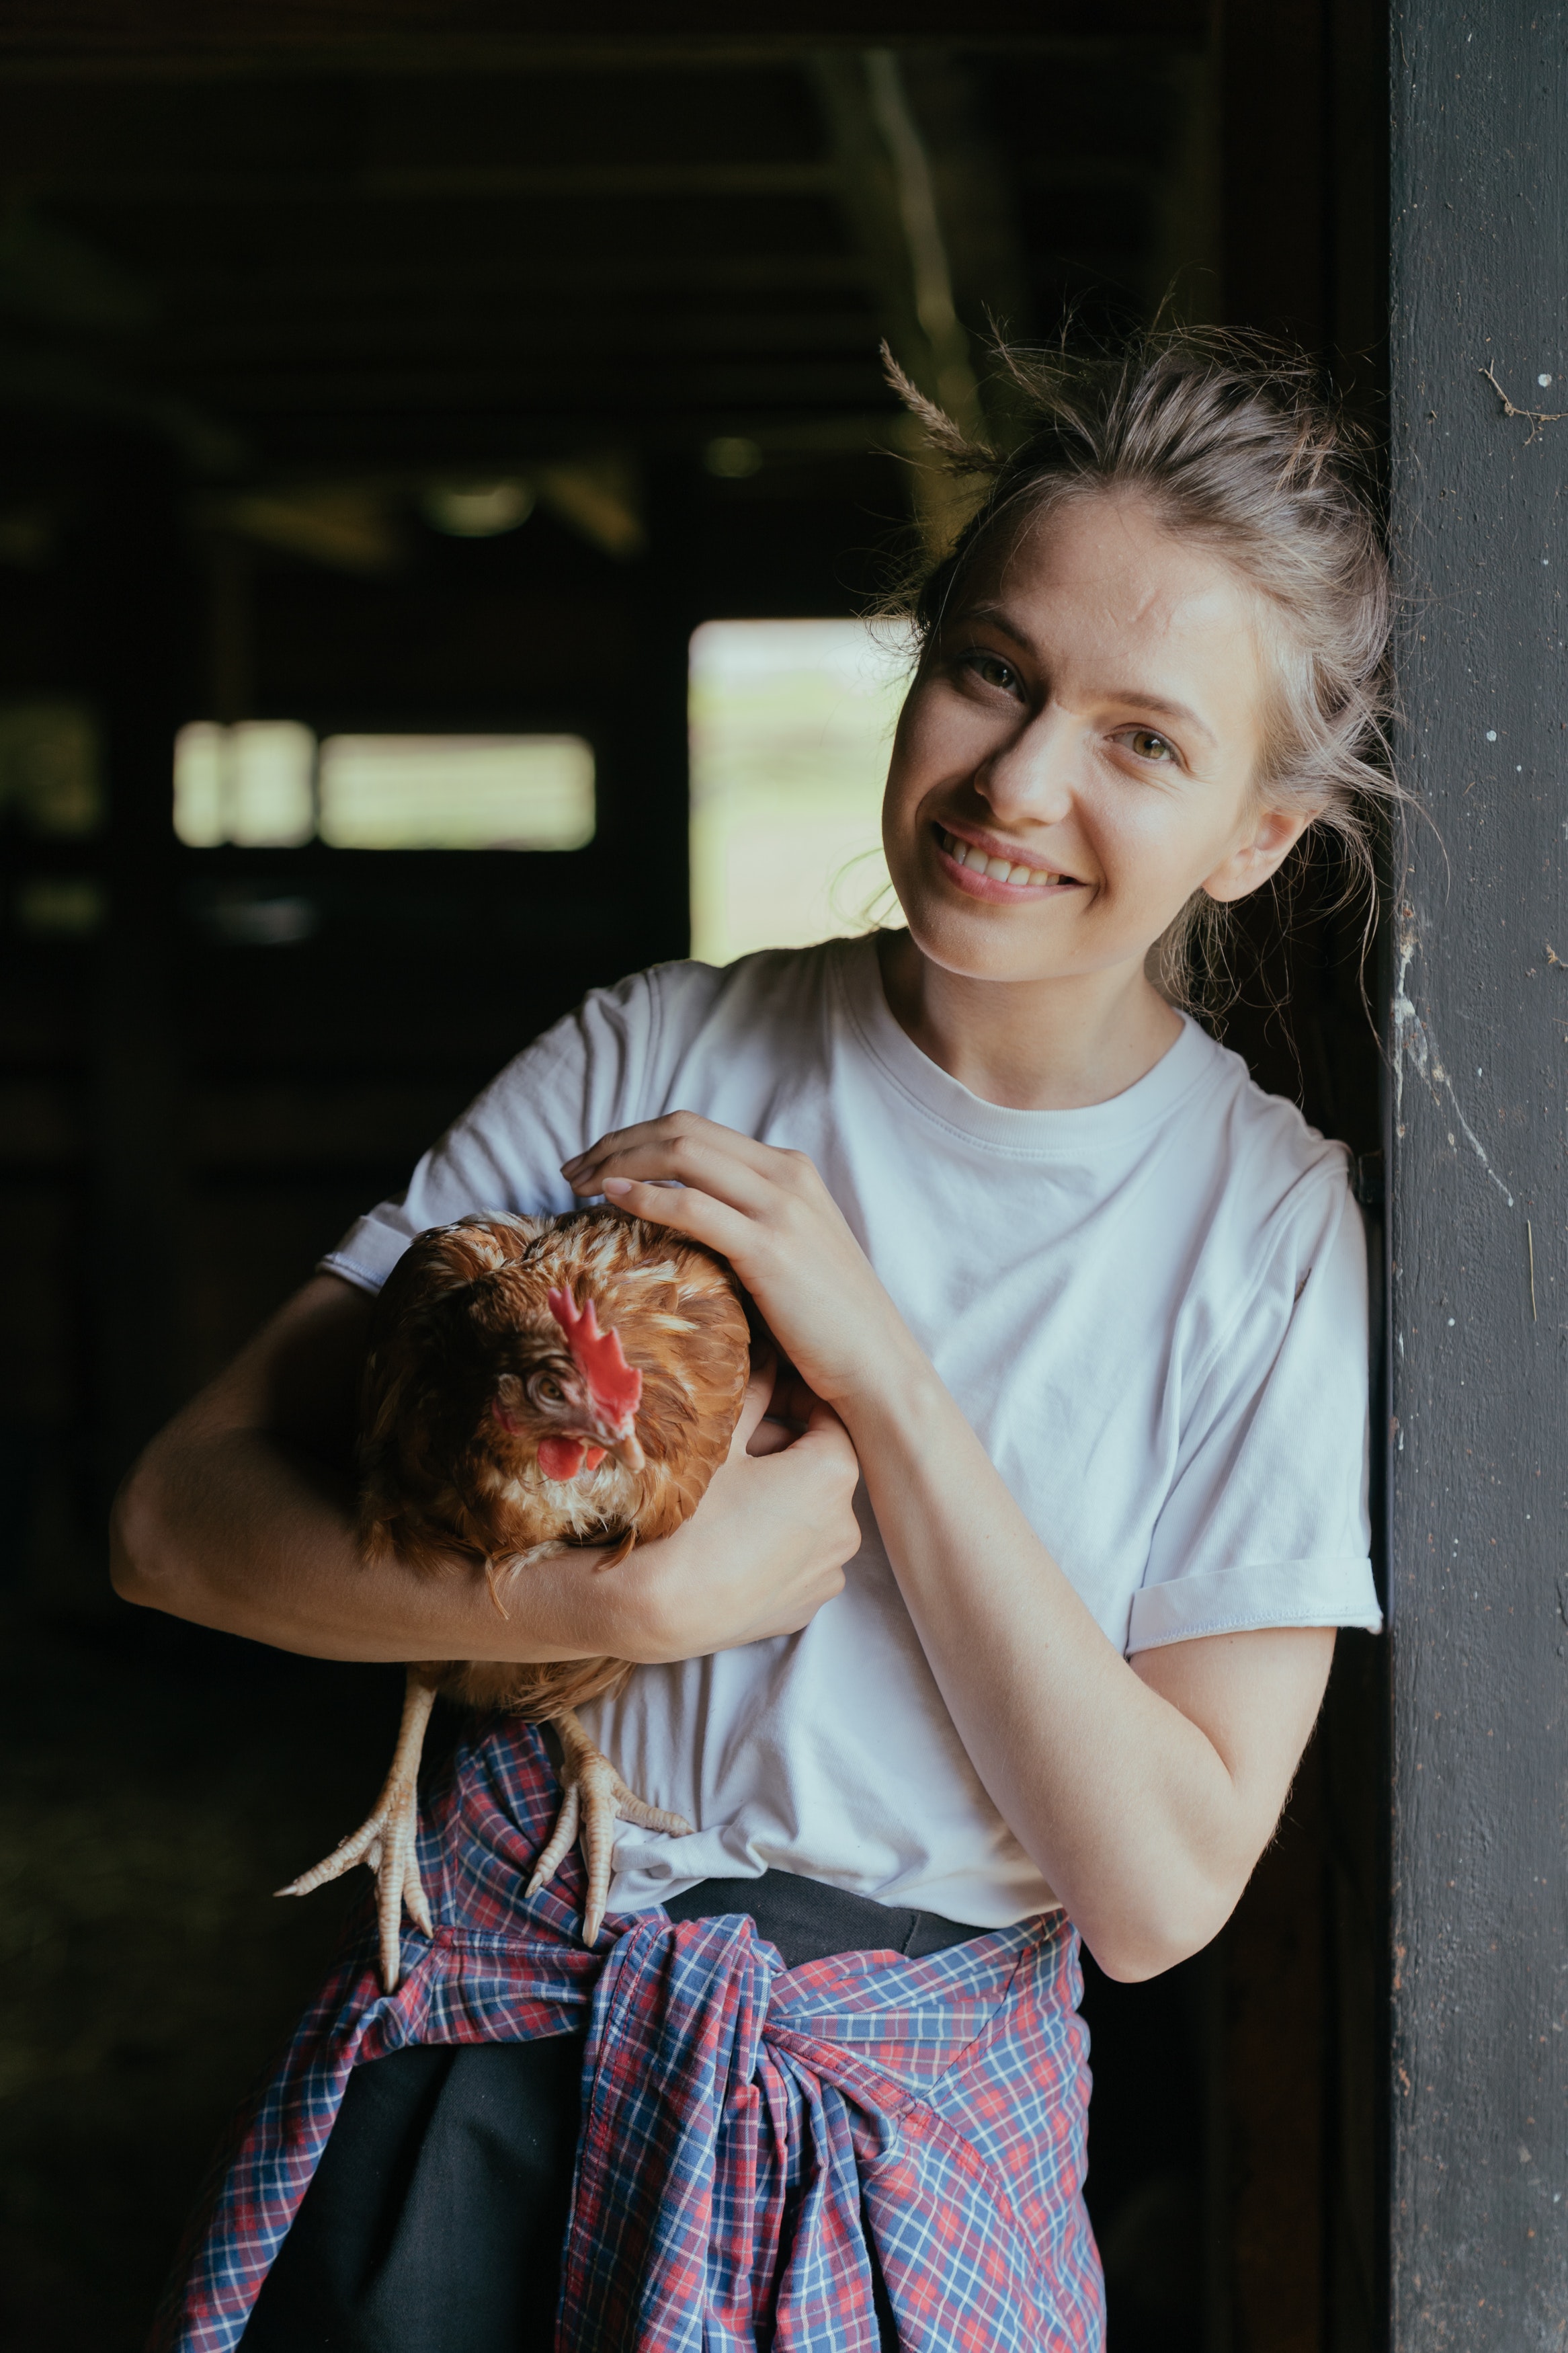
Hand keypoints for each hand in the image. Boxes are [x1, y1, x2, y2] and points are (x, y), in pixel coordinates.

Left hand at [561, 1114, 919, 1407]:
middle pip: (681, 1129)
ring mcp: (780, 1208)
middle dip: (616, 1143)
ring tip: (578, 1184)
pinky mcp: (768, 1248)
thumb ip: (746, 1220)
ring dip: (618, 1162)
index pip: (696, 1128)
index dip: (636, 1138)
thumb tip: (683, 1218)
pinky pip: (691, 1205)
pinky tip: (612, 1201)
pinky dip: (644, 1196)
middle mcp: (786, 1175)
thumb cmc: (827, 1320)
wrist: (877, 1364)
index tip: (596, 1163)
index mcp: (789, 1169)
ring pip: (682, 1154)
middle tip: (572, 1171)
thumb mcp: (790, 1250)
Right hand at [605, 1356, 862, 1662]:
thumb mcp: (720, 1441)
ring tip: (729, 1497)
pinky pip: (799, 1560)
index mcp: (833, 1474)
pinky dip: (777, 1545)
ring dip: (782, 1500)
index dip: (794, 1399)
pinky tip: (733, 1542)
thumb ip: (754, 1392)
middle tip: (733, 1448)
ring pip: (811, 1517)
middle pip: (821, 1469)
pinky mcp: (806, 1608)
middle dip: (783, 1452)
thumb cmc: (689, 1517)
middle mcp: (847, 1527)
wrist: (660, 1609)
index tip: (764, 1395)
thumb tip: (765, 1355)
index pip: (829, 1417)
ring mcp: (828, 1573)